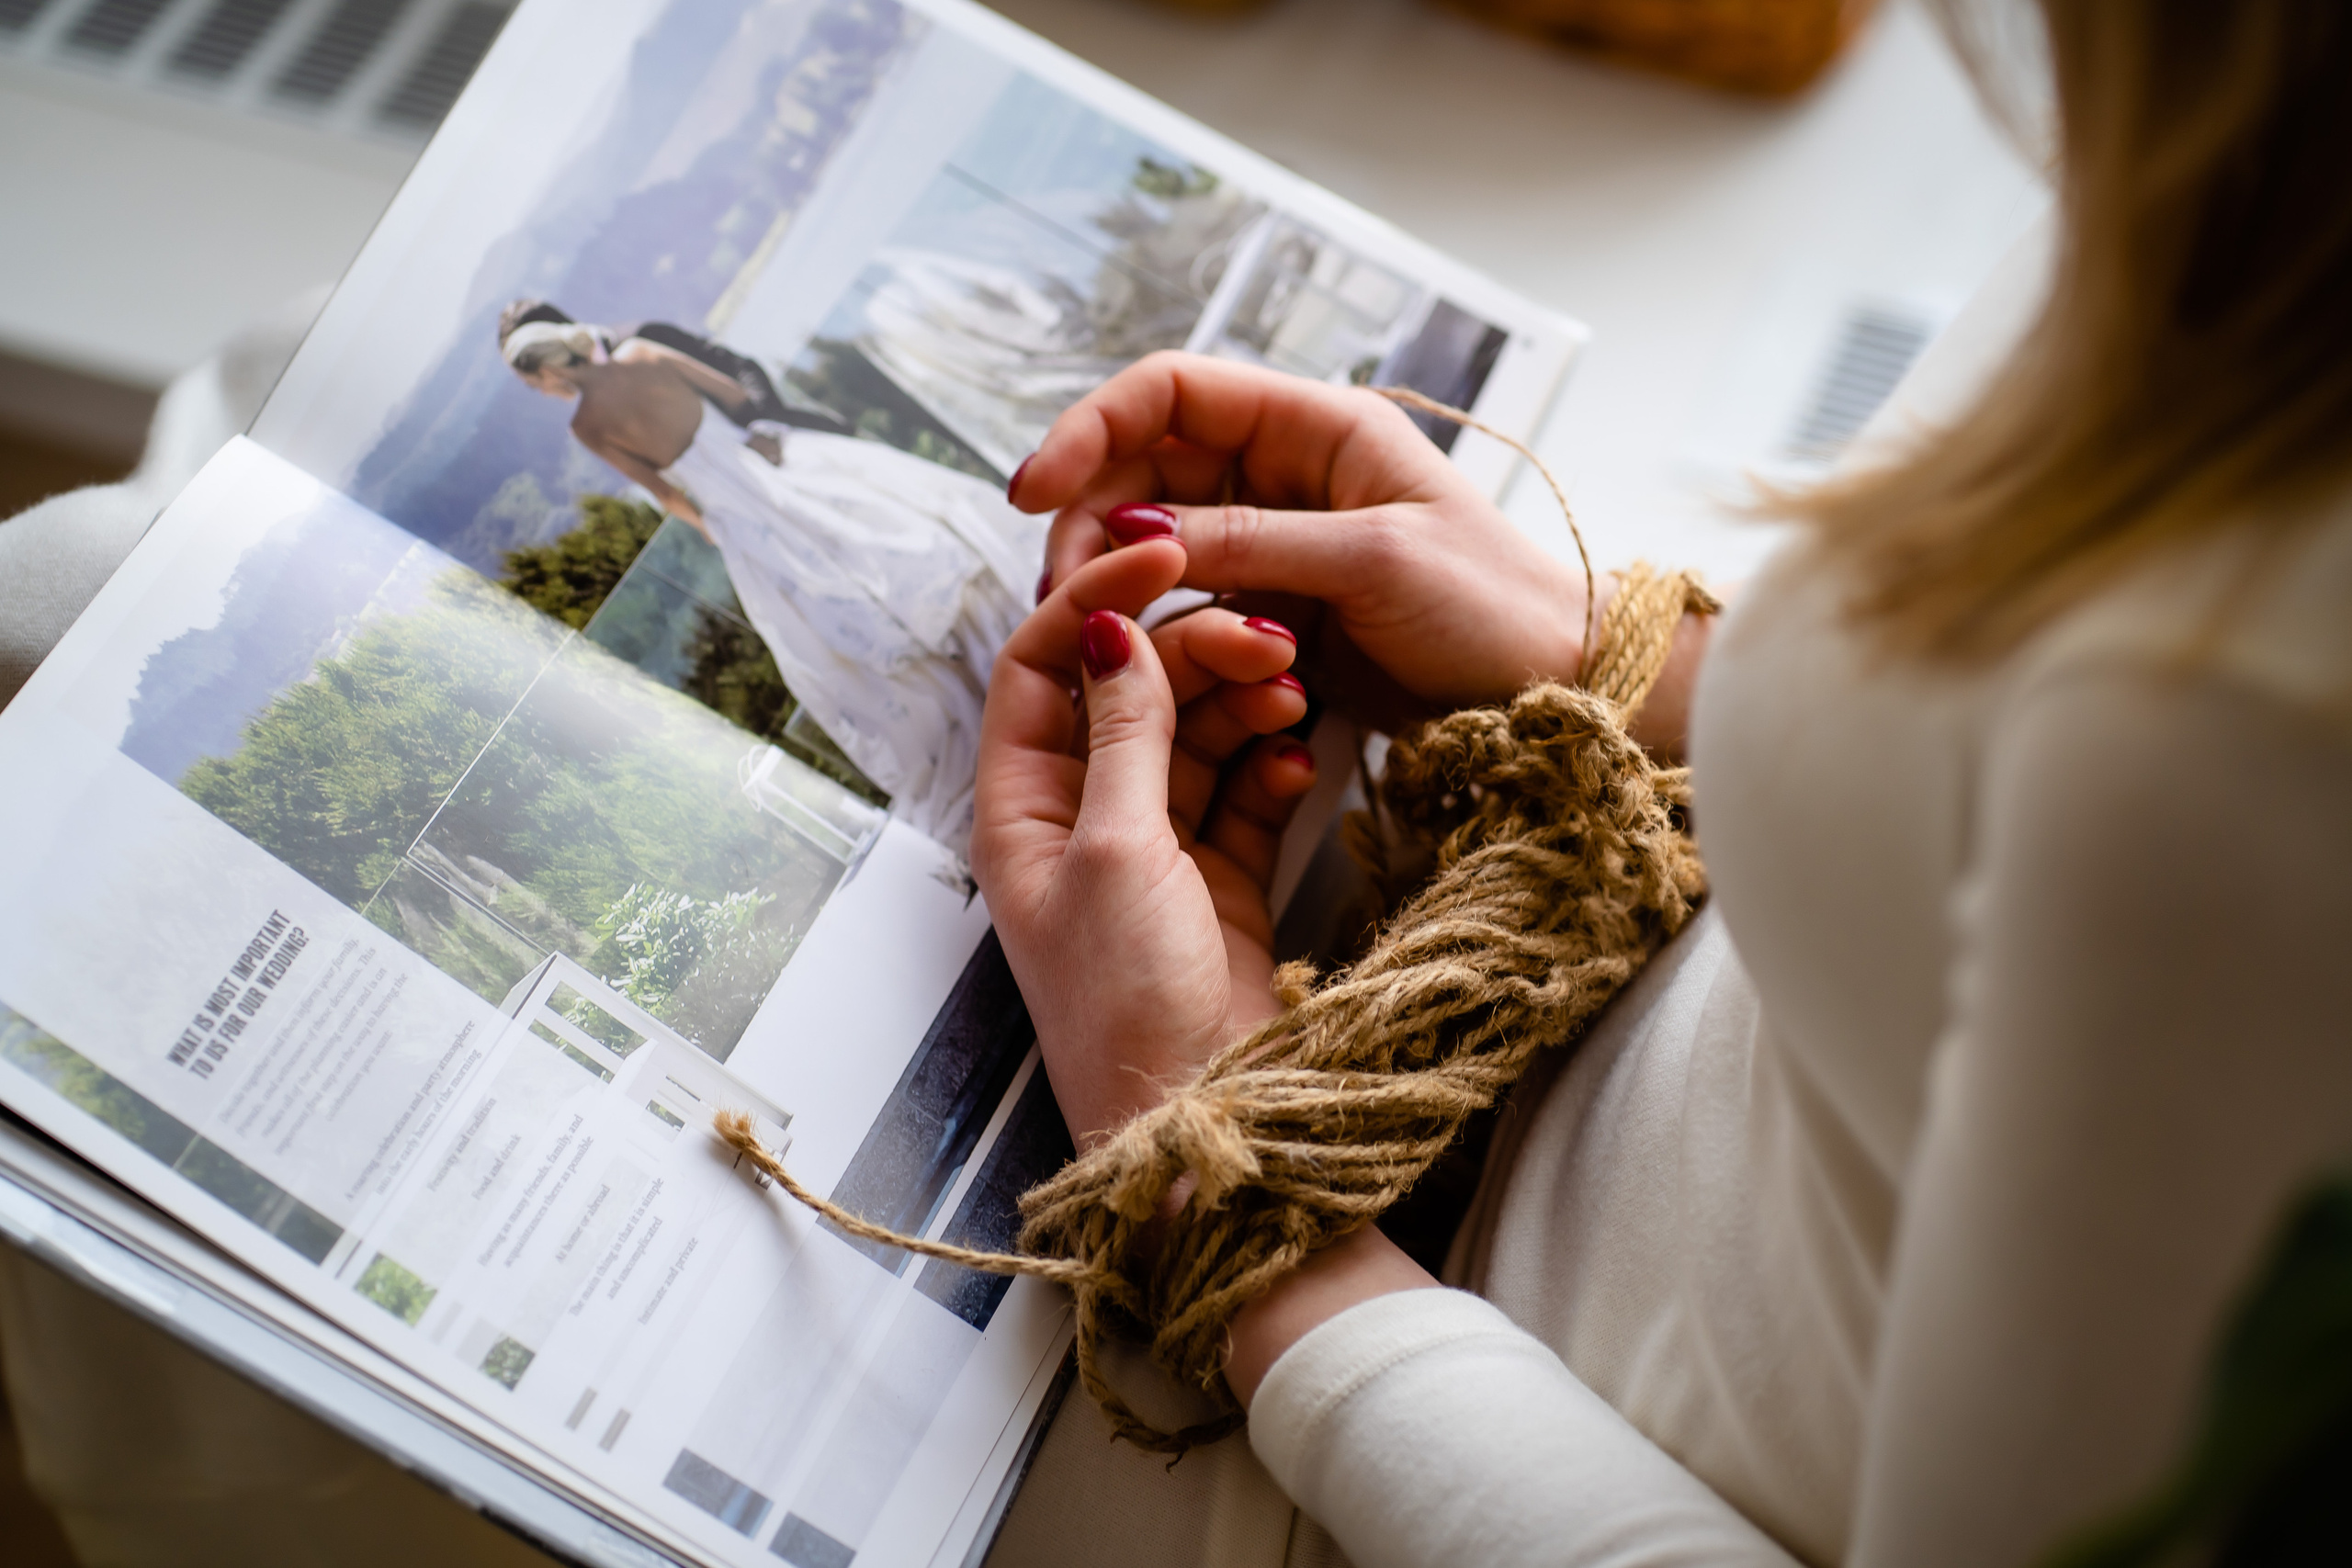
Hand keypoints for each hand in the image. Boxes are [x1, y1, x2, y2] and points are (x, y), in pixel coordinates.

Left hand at [972, 540, 1316, 1145]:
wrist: (1205, 1122)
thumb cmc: (1129, 1006)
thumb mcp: (1117, 851)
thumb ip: (1122, 732)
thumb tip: (1107, 626)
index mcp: (1021, 808)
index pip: (1039, 667)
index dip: (1094, 603)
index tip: (1166, 555)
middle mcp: (1080, 819)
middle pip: (1129, 691)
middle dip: (1193, 654)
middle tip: (1264, 641)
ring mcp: (1154, 847)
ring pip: (1196, 733)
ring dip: (1245, 703)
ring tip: (1296, 697)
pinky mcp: (1221, 877)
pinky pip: (1247, 789)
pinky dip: (1275, 765)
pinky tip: (1306, 759)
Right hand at [1012, 352, 1592, 731]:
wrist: (1559, 691)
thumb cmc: (1494, 607)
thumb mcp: (1370, 560)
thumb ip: (1249, 539)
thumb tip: (1133, 525)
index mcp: (1316, 426)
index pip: (1172, 393)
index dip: (1092, 428)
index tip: (1034, 490)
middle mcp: (1286, 473)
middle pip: (1146, 467)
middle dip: (1092, 519)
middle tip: (1066, 591)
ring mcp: (1278, 543)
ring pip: (1159, 542)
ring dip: (1120, 581)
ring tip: (1105, 636)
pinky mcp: (1277, 610)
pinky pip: (1192, 604)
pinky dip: (1161, 628)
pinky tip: (1152, 666)